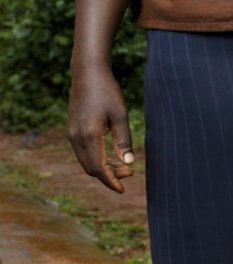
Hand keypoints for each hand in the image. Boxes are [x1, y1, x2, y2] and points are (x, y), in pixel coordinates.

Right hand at [67, 63, 134, 192]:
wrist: (87, 74)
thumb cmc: (107, 92)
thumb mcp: (120, 115)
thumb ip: (123, 140)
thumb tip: (128, 163)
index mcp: (88, 136)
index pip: (98, 168)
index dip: (110, 181)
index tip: (122, 190)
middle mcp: (76, 138)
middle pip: (91, 168)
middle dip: (109, 175)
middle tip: (130, 173)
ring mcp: (72, 134)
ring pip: (86, 161)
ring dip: (103, 167)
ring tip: (124, 166)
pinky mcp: (73, 130)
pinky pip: (83, 152)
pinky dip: (97, 158)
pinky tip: (111, 155)